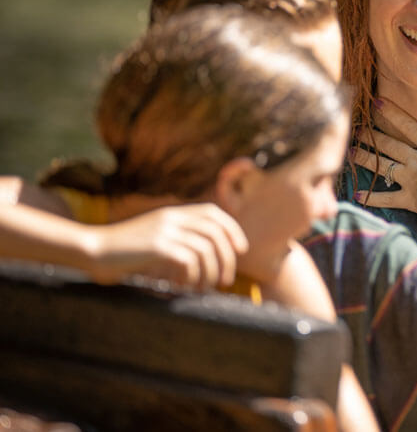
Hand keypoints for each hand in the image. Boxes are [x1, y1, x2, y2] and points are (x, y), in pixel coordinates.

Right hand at [86, 203, 247, 289]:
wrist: (93, 250)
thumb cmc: (124, 251)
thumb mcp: (155, 236)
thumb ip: (178, 238)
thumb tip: (209, 255)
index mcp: (173, 213)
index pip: (213, 213)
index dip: (232, 230)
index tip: (239, 250)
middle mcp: (172, 218)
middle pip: (215, 233)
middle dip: (227, 258)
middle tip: (225, 280)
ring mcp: (165, 231)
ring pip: (206, 249)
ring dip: (210, 273)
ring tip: (202, 288)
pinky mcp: (157, 246)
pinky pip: (189, 260)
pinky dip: (192, 276)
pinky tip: (182, 287)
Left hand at [351, 97, 416, 224]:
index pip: (409, 125)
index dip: (392, 112)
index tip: (376, 102)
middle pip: (389, 144)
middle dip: (371, 135)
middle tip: (355, 128)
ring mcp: (411, 180)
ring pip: (382, 166)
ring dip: (365, 159)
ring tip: (349, 152)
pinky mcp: (409, 199)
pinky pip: (386, 198)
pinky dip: (372, 197)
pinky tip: (357, 194)